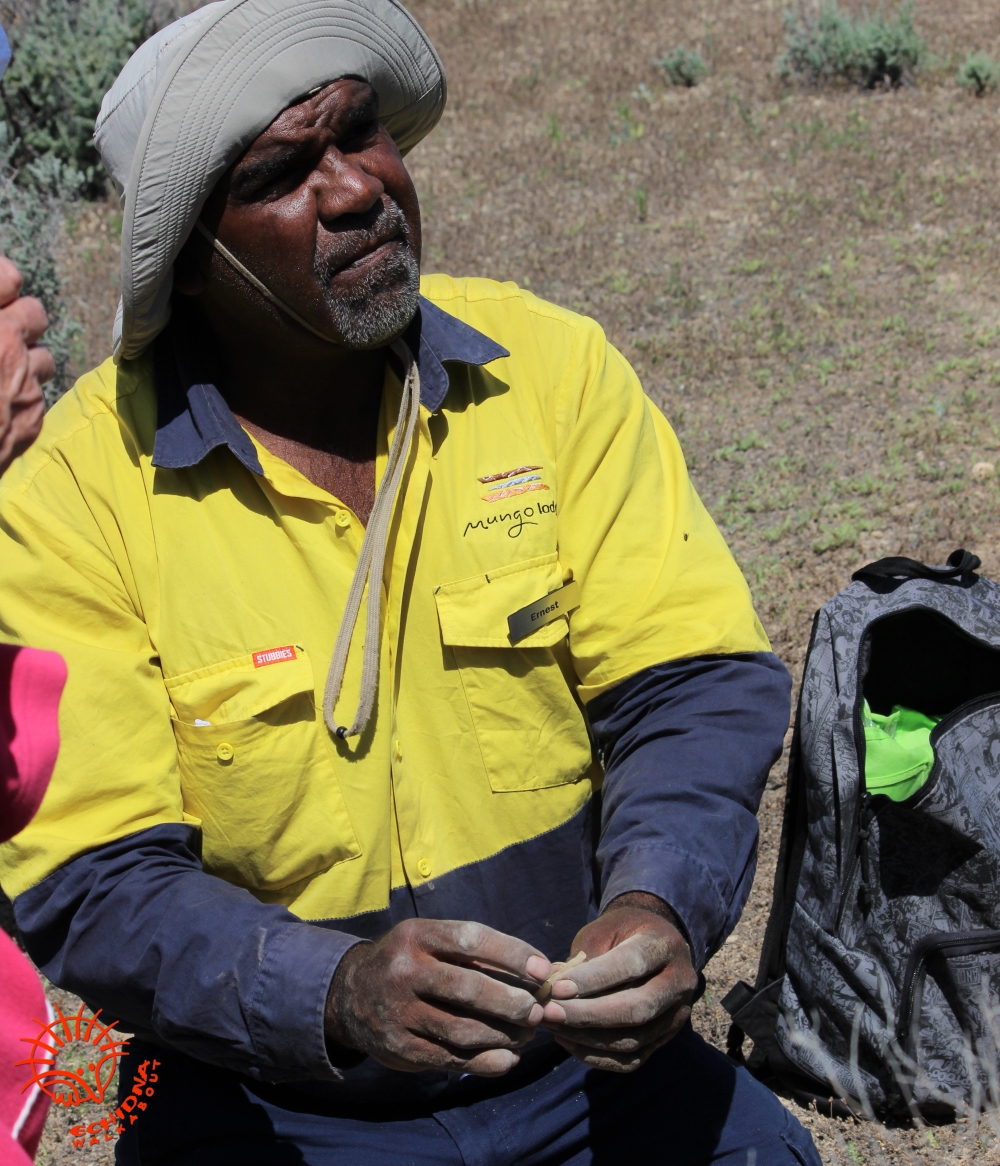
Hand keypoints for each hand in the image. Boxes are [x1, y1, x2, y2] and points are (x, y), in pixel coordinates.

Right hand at [0, 257, 52, 474]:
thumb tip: (3, 285)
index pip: (7, 277)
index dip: (1, 281)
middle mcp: (6, 344)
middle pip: (33, 313)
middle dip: (16, 317)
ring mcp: (23, 384)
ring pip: (42, 358)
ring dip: (25, 359)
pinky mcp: (29, 420)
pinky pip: (38, 396)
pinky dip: (22, 396)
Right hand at [324, 919, 550, 1076]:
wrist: (350, 996)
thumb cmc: (411, 962)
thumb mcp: (430, 942)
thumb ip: (475, 956)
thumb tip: (537, 974)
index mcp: (417, 936)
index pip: (471, 939)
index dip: (512, 954)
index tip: (543, 970)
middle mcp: (405, 972)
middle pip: (469, 989)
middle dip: (512, 1002)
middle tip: (538, 1010)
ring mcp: (400, 1013)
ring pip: (463, 1029)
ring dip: (504, 1035)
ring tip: (527, 1033)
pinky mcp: (401, 1048)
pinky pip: (451, 1059)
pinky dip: (486, 1061)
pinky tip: (508, 1057)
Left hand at [540, 892, 697, 1072]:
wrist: (651, 943)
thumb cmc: (620, 933)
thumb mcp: (602, 931)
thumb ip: (582, 958)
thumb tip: (552, 987)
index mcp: (663, 944)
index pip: (631, 965)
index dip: (593, 980)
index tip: (556, 988)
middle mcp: (678, 981)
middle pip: (637, 1008)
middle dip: (588, 1015)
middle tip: (549, 1012)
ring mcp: (677, 1014)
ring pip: (633, 1039)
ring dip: (587, 1038)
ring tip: (553, 1025)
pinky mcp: (666, 1038)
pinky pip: (632, 1060)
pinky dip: (597, 1057)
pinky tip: (568, 1041)